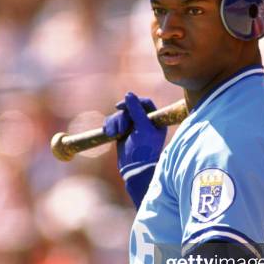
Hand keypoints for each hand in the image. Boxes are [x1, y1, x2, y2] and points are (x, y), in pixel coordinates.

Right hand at [103, 92, 166, 207]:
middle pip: (129, 108)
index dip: (133, 102)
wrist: (135, 170)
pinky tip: (108, 134)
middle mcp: (144, 122)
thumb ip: (136, 110)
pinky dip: (109, 127)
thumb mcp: (142, 128)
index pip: (144, 103)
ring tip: (114, 134)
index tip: (121, 107)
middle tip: (121, 129)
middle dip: (121, 117)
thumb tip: (128, 94)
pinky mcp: (121, 133)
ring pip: (119, 115)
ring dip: (114, 123)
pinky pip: (112, 123)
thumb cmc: (143, 150)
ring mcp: (132, 127)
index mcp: (155, 120)